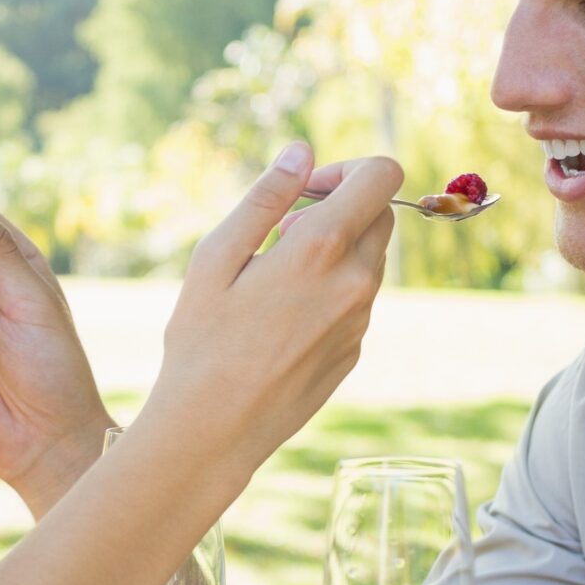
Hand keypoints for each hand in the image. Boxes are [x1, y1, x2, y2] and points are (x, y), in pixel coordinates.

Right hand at [135, 142, 400, 480]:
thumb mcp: (217, 258)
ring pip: (368, 259)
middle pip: (380, 215)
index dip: (346, 168)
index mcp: (322, 250)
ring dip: (333, 252)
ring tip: (272, 282)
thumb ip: (265, 198)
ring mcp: (361, 322)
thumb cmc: (202, 342)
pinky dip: (328, 292)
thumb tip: (302, 152)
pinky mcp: (354, 351)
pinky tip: (278, 321)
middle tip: (280, 234)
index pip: (381, 176)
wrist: (213, 431)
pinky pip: (355, 301)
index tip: (305, 191)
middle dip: (339, 209)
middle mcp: (356, 283)